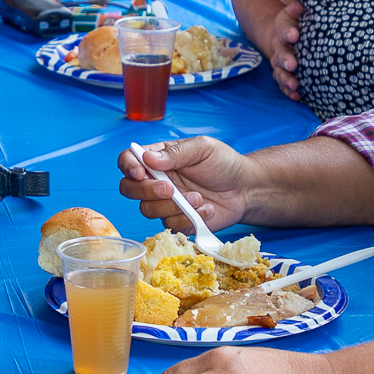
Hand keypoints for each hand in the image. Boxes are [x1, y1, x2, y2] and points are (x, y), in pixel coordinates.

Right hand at [116, 136, 254, 230]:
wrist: (245, 189)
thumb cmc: (224, 163)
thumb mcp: (202, 148)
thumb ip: (175, 153)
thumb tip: (147, 158)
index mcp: (158, 158)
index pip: (129, 159)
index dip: (128, 166)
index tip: (140, 172)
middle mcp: (156, 180)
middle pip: (129, 189)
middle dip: (146, 191)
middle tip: (170, 189)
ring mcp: (165, 202)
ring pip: (147, 209)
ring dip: (172, 206)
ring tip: (199, 197)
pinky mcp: (177, 220)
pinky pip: (170, 225)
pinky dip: (188, 218)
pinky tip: (206, 209)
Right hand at [263, 0, 301, 101]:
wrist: (282, 36)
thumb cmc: (295, 24)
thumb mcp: (294, 14)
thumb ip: (295, 10)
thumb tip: (299, 6)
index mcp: (282, 29)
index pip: (283, 28)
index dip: (288, 32)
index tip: (294, 35)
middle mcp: (279, 47)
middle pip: (280, 53)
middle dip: (286, 59)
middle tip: (292, 64)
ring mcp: (279, 62)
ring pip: (280, 71)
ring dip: (286, 78)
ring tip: (295, 85)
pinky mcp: (283, 74)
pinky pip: (283, 83)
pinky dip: (288, 90)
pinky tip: (296, 96)